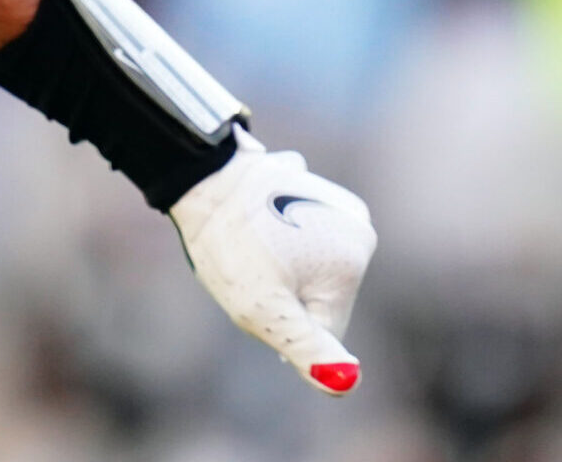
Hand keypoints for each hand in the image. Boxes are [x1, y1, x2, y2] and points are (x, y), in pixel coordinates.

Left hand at [170, 128, 375, 395]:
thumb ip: (309, 350)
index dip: (282, 324)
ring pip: (309, 266)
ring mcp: (338, 203)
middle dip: (285, 294)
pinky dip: (277, 234)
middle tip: (251, 269)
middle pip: (321, 294)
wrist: (201, 177)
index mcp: (354, 260)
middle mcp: (360, 227)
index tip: (256, 294)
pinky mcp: (316, 186)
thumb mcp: (263, 311)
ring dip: (279, 266)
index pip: (325, 329)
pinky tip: (254, 219)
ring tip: (251, 242)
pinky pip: (300, 232)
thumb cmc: (229, 246)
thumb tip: (349, 384)